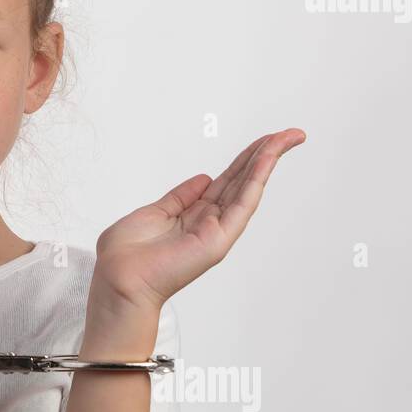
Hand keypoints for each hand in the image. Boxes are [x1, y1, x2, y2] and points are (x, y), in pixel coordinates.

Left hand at [93, 128, 305, 313]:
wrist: (118, 278)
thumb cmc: (126, 254)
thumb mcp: (154, 213)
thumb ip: (180, 196)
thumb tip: (203, 178)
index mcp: (193, 214)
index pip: (227, 180)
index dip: (246, 158)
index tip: (266, 140)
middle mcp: (209, 222)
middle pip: (243, 180)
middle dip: (267, 153)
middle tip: (292, 134)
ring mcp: (217, 230)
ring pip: (249, 188)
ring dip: (269, 160)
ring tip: (289, 138)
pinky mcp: (219, 239)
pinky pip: (242, 203)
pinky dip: (257, 179)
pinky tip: (268, 159)